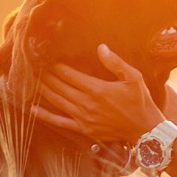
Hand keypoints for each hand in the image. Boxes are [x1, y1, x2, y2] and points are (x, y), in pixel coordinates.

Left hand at [32, 44, 161, 145]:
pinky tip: (32, 108)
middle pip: (59, 86)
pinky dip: (44, 115)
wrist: (144, 129)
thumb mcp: (133, 77)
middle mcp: (87, 103)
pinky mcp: (83, 129)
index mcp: (97, 89)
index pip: (69, 74)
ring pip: (56, 101)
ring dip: (43, 90)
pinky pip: (59, 122)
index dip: (55, 66)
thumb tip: (100, 48)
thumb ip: (115, 63)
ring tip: (31, 80)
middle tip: (34, 65)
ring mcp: (83, 118)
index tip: (46, 57)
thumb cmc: (140, 101)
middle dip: (45, 75)